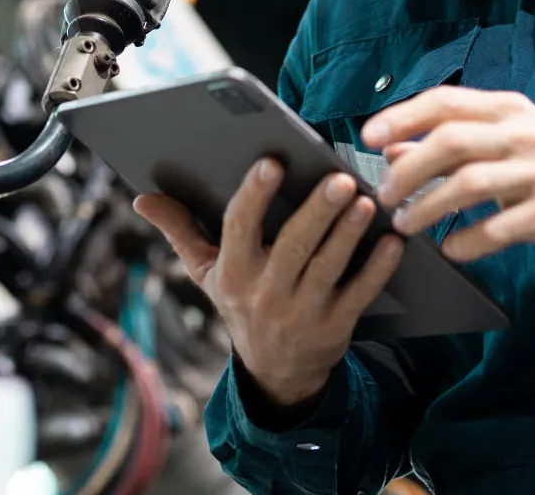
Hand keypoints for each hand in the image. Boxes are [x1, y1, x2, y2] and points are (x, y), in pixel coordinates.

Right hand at [135, 159, 404, 407]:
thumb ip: (180, 231)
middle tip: (339, 178)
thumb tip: (142, 198)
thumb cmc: (240, 303)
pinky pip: (360, 294)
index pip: (239, 228)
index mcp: (232, 272)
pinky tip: (392, 240)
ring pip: (328, 267)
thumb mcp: (205, 272)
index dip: (254, 196)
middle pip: (293, 246)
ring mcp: (302, 312)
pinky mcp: (336, 327)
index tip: (270, 161)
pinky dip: (378, 267)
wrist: (275, 373)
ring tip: (364, 198)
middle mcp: (265, 293)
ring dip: (348, 233)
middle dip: (317, 211)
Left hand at [362, 87, 534, 280]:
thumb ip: (448, 145)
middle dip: (408, 169)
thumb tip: (389, 150)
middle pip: (451, 141)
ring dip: (428, 206)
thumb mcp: (501, 147)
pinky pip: (500, 226)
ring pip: (469, 183)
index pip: (445, 102)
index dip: (403, 117)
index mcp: (507, 109)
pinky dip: (469, 240)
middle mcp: (524, 133)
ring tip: (405, 224)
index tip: (367, 137)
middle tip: (383, 194)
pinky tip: (450, 249)